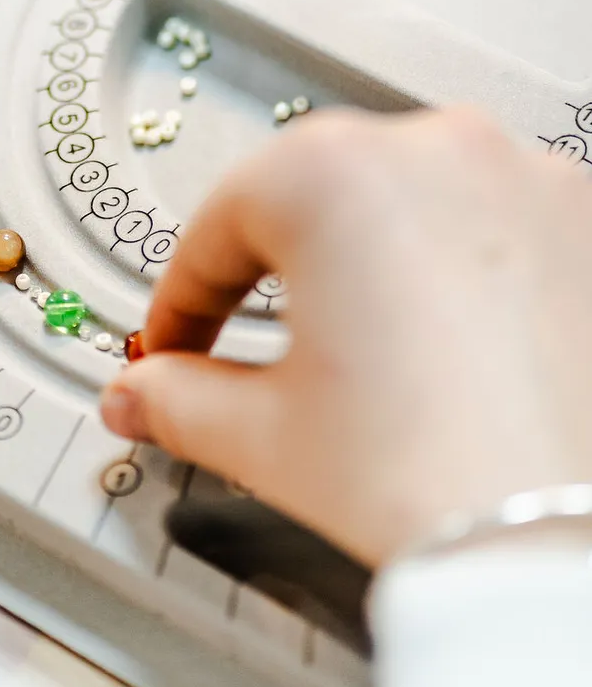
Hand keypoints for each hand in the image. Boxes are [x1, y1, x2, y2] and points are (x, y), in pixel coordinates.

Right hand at [101, 107, 591, 566]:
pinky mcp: (583, 217)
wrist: (554, 538)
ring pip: (407, 199)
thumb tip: (139, 393)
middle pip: (314, 196)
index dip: (182, 300)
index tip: (174, 344)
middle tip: (251, 343)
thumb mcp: (265, 433)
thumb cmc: (432, 478)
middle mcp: (433, 147)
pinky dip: (454, 266)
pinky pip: (491, 221)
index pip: (219, 229)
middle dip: (272, 269)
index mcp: (332, 176)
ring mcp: (522, 174)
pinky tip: (445, 338)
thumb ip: (178, 399)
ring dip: (367, 258)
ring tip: (360, 344)